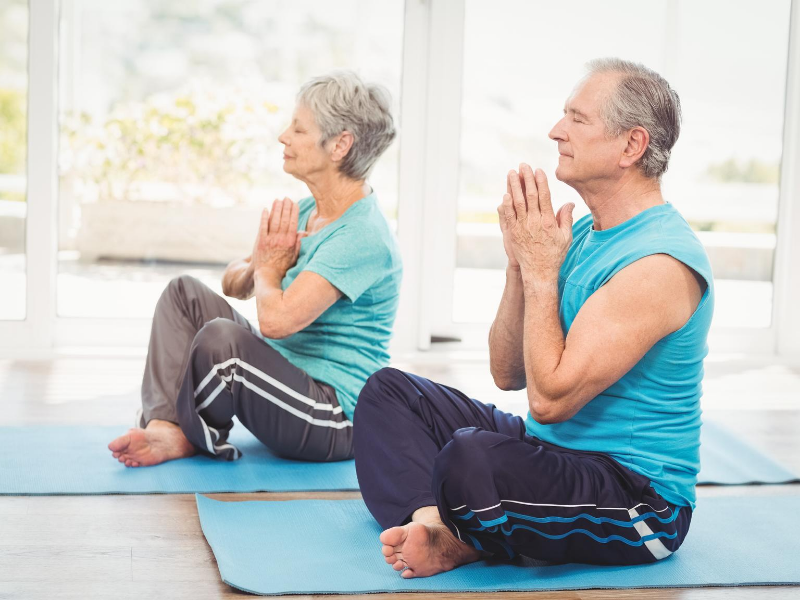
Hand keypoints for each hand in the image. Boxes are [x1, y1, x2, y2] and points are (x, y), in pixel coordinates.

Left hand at [252, 198, 306, 276]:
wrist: (268, 274)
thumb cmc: (283, 266)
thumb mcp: (295, 257)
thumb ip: (299, 244)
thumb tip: (304, 233)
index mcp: (291, 242)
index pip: (293, 223)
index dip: (294, 212)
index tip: (294, 203)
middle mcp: (281, 239)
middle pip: (284, 219)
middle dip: (286, 207)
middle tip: (286, 198)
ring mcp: (270, 239)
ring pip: (274, 220)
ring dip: (276, 209)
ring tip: (278, 200)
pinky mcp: (261, 241)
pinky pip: (263, 226)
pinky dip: (264, 217)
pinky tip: (266, 209)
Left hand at [500, 164, 573, 281]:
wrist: (539, 272)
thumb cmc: (554, 255)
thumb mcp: (566, 237)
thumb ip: (566, 219)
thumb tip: (569, 203)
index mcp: (549, 221)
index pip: (544, 196)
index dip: (540, 182)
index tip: (538, 170)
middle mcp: (535, 222)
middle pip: (529, 196)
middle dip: (526, 179)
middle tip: (523, 165)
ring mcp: (522, 228)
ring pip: (517, 203)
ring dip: (513, 187)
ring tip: (511, 173)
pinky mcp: (512, 234)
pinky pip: (508, 216)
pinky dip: (506, 205)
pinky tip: (505, 194)